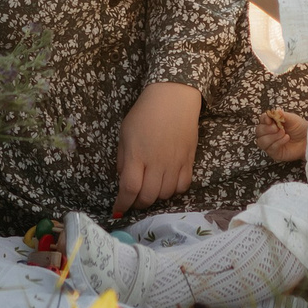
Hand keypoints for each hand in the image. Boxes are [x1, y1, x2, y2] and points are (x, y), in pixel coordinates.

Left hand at [112, 81, 201, 215]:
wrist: (173, 98)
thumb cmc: (144, 113)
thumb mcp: (124, 133)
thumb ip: (123, 159)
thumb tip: (123, 180)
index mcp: (137, 155)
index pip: (129, 189)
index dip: (122, 203)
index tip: (118, 209)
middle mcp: (157, 163)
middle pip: (148, 196)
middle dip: (137, 204)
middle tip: (133, 200)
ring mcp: (175, 163)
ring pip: (165, 195)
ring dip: (155, 197)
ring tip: (150, 189)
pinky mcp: (189, 161)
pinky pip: (183, 187)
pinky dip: (173, 191)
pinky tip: (167, 184)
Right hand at [254, 108, 306, 162]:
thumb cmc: (299, 128)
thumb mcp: (292, 119)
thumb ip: (283, 115)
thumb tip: (276, 111)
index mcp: (271, 123)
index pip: (261, 120)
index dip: (263, 119)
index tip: (269, 119)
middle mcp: (268, 134)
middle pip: (258, 131)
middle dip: (266, 129)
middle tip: (277, 128)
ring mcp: (270, 144)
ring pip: (261, 141)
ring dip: (272, 137)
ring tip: (283, 133)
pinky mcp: (275, 153)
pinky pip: (271, 149)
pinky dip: (278, 143)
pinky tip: (286, 138)